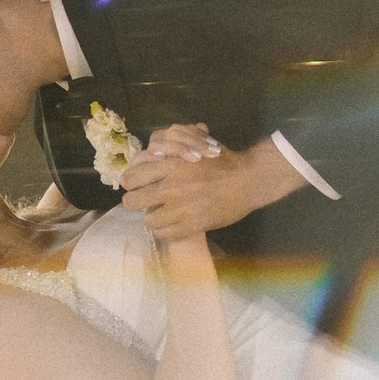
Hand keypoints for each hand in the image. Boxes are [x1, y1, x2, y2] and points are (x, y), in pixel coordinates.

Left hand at [119, 130, 305, 238]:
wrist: (248, 180)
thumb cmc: (223, 160)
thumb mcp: (195, 146)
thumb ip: (173, 148)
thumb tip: (153, 149)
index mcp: (170, 165)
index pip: (132, 178)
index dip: (130, 183)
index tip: (133, 186)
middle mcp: (171, 187)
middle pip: (132, 202)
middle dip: (135, 202)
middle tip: (143, 203)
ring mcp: (181, 209)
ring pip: (148, 220)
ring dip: (152, 218)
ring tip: (160, 215)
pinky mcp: (192, 225)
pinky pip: (165, 234)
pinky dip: (165, 231)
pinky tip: (171, 226)